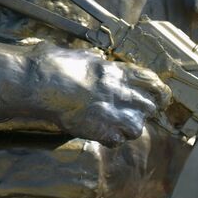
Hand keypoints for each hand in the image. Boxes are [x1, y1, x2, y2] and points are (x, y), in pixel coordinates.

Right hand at [33, 43, 170, 146]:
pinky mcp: (103, 131)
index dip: (159, 91)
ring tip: (113, 124)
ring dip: (127, 128)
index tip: (159, 97)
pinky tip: (100, 133)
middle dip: (143, 111)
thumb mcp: (82, 56)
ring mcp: (114, 115)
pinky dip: (111, 140)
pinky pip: (117, 141)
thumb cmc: (54, 65)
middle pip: (149, 107)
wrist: (38, 84)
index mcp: (117, 73)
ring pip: (137, 128)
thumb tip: (98, 59)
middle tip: (131, 112)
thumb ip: (97, 62)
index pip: (153, 82)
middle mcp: (122, 93)